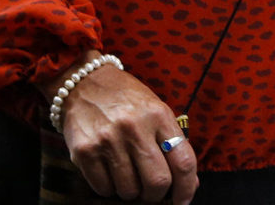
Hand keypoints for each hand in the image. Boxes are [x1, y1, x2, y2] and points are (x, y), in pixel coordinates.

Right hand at [41, 53, 197, 203]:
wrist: (84, 82)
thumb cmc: (125, 98)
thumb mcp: (154, 109)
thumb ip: (171, 142)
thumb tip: (190, 182)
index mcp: (158, 115)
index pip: (183, 161)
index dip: (187, 188)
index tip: (183, 200)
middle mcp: (135, 127)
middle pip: (157, 182)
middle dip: (156, 195)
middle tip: (150, 191)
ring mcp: (109, 140)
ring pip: (129, 191)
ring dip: (131, 191)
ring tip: (126, 173)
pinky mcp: (85, 152)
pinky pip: (104, 189)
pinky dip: (109, 188)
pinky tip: (108, 169)